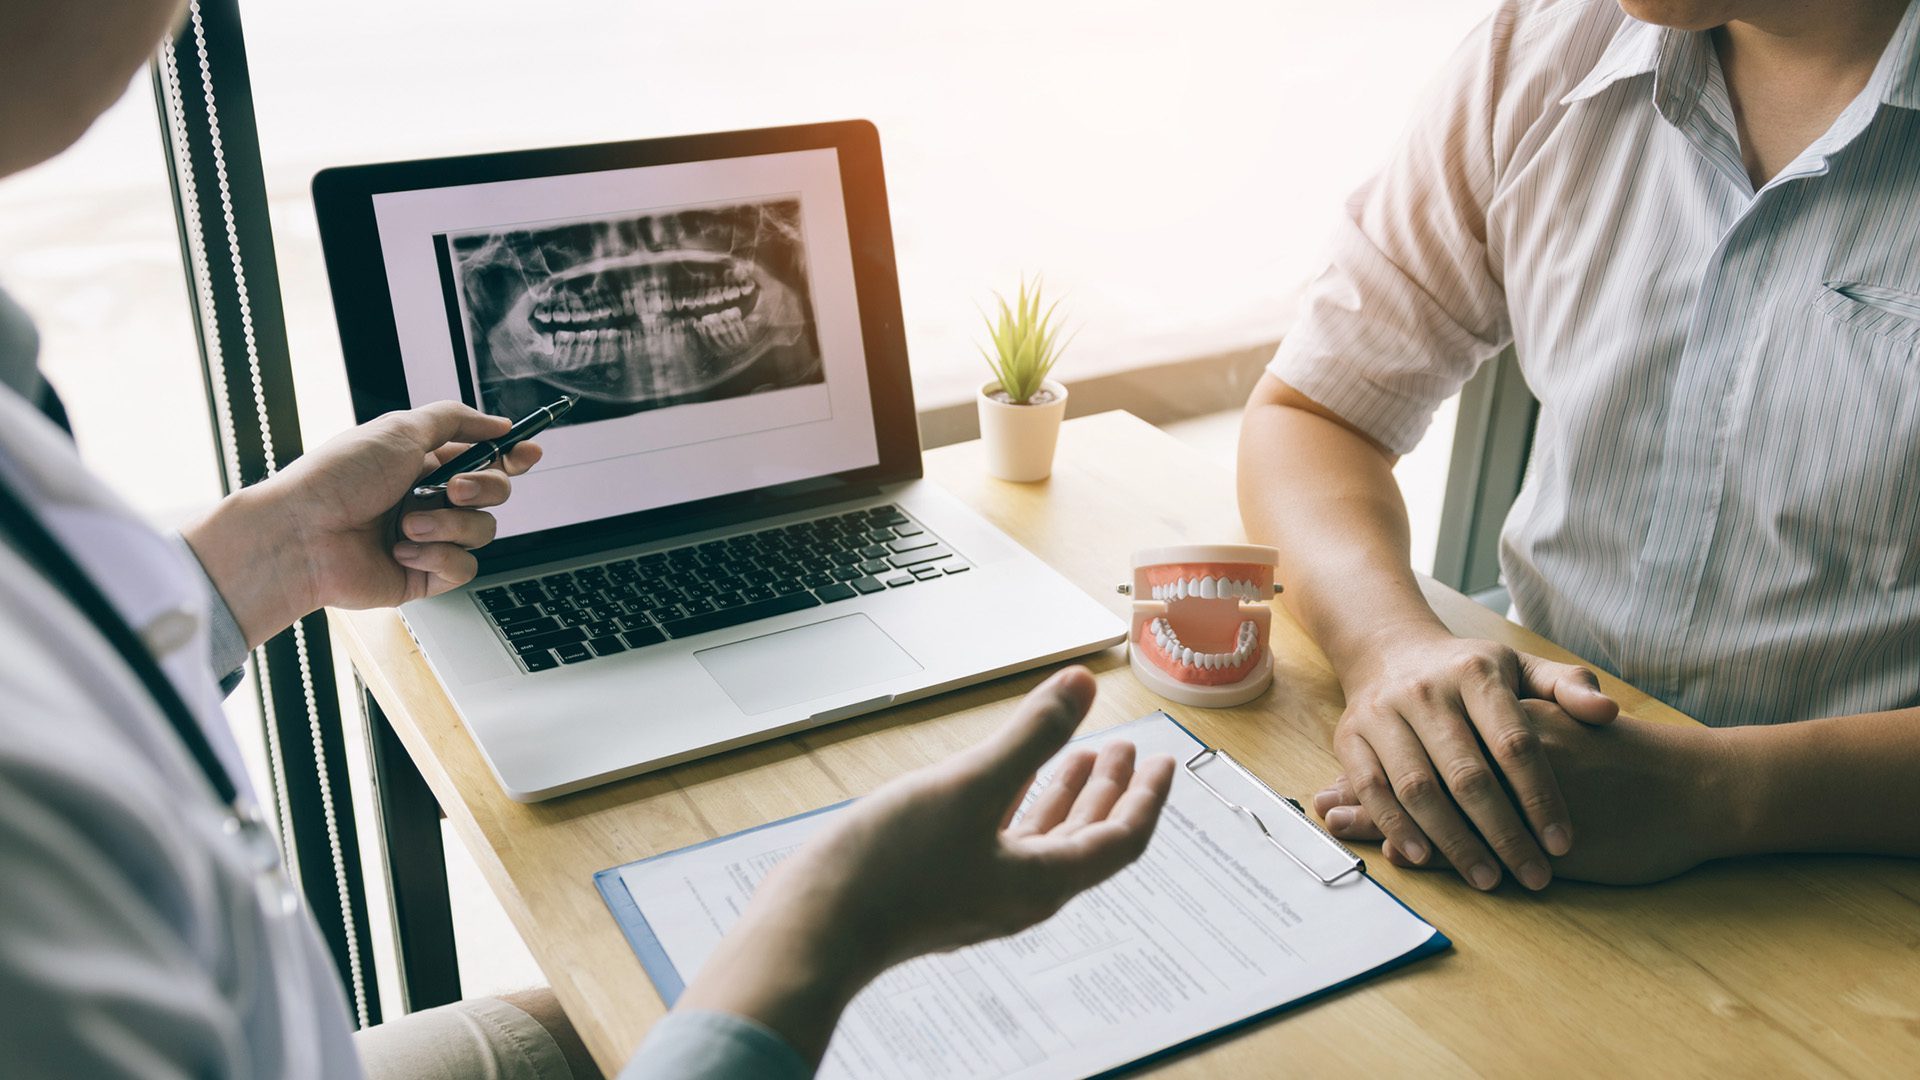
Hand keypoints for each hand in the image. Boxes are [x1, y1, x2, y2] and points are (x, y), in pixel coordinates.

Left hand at [184, 402, 541, 646]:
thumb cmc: (338, 479)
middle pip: (494, 493)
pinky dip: (437, 556)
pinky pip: (464, 568)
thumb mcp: (399, 428)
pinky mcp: (424, 574)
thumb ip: (455, 420)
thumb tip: (498, 423)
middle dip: (483, 488)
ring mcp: (427, 538)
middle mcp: (427, 499)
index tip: (528, 452)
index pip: (483, 457)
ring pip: (482, 531)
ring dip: (448, 525)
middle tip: (454, 489)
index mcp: (422, 462)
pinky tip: (402, 550)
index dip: (511, 455)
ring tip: (406, 525)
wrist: (303, 535)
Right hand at [675, 667, 1176, 1064]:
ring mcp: (979, 891)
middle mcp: (1019, 892)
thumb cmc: (890, 872)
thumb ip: (1032, 735)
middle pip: (1086, 839)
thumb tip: (1082, 686)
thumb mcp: (971, 786)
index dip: (1148, 797)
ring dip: (1065, 795)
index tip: (1166, 762)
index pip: (1121, 839)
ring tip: (1080, 756)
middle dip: (1110, 791)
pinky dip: (1018, 804)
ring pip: (1043, 839)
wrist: (813, 929)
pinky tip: (1005, 779)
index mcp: (1042, 881)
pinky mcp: (943, 884)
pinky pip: (1001, 840)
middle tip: (1129, 752)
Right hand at [1331, 626, 1619, 891]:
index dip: (1540, 797)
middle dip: (1503, 833)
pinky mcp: (1350, 737)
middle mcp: (1425, 691)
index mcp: (1475, 674)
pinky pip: (1372, 788)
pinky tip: (1424, 858)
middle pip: (1467, 774)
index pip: (1514, 743)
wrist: (1388, 650)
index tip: (1563, 843)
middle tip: (1533, 875)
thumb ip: (1567, 687)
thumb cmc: (1468, 672)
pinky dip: (1396, 826)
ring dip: (1453, 840)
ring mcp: (1383, 714)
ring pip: (1418, 787)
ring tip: (1487, 878)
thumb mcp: (1521, 666)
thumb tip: (1608, 713)